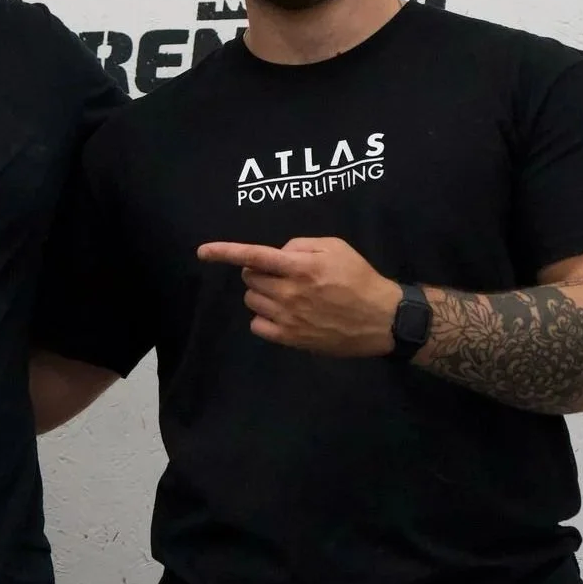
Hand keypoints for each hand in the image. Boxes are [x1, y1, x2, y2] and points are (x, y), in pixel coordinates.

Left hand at [197, 236, 400, 357]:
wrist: (380, 318)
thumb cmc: (359, 278)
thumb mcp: (335, 247)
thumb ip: (300, 245)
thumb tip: (275, 254)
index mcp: (300, 267)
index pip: (253, 256)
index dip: (224, 252)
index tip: (202, 252)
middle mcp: (289, 292)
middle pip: (249, 278)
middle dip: (258, 271)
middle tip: (282, 274)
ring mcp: (287, 317)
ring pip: (251, 300)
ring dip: (261, 293)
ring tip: (286, 294)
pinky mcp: (289, 338)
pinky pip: (257, 325)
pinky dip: (263, 317)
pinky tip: (283, 314)